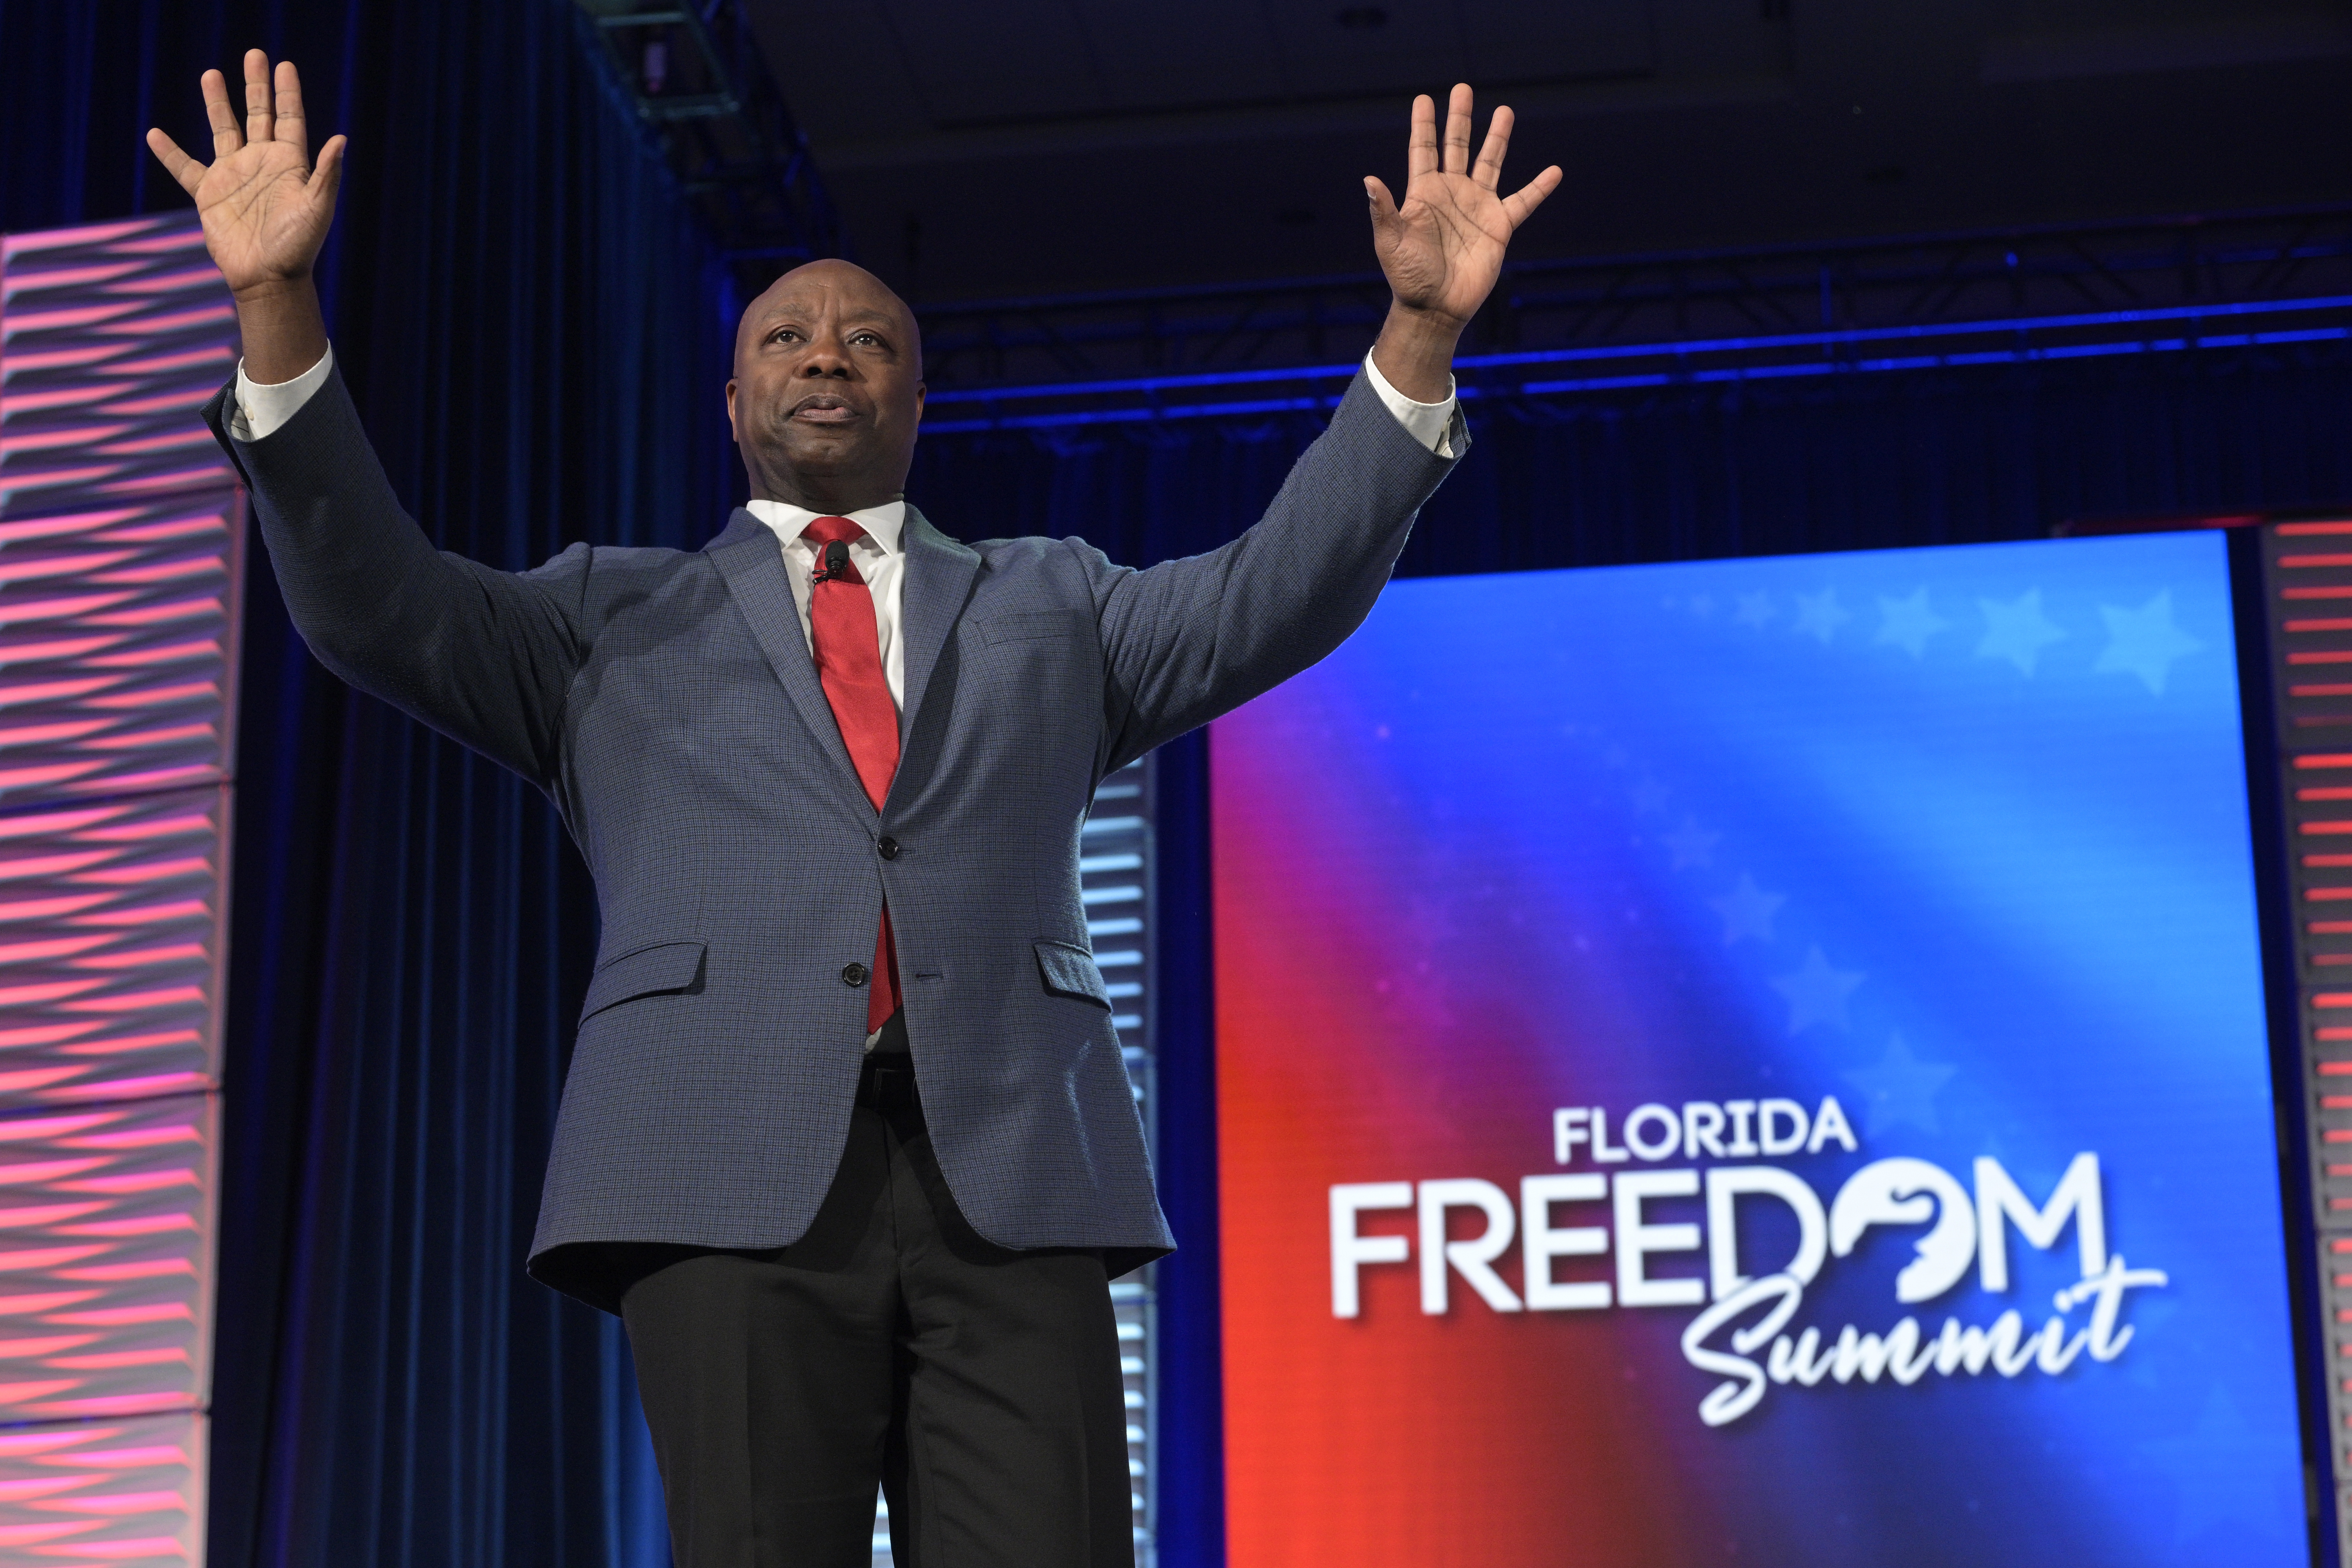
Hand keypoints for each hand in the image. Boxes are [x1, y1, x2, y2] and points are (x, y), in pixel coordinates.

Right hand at [147, 50, 344, 301]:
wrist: (268, 278)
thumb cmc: (298, 246)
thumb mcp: (317, 209)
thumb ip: (327, 174)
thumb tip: (341, 140)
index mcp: (290, 164)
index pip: (289, 118)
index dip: (287, 93)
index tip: (283, 66)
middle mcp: (261, 163)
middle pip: (258, 114)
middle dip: (256, 86)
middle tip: (254, 56)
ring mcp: (234, 175)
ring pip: (224, 129)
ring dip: (217, 104)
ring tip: (211, 75)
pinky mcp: (209, 193)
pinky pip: (184, 168)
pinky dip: (169, 153)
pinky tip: (154, 134)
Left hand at [1365, 85, 1558, 330]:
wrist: (1435, 307)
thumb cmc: (1408, 277)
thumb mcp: (1390, 243)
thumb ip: (1384, 210)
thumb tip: (1368, 180)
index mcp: (1423, 194)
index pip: (1424, 151)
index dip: (1424, 125)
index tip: (1424, 99)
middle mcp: (1452, 193)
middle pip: (1457, 146)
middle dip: (1460, 119)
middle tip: (1463, 89)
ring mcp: (1477, 207)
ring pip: (1490, 163)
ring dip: (1497, 138)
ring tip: (1504, 111)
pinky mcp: (1499, 225)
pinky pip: (1523, 201)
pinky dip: (1539, 188)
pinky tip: (1554, 171)